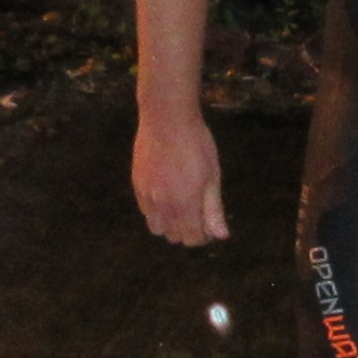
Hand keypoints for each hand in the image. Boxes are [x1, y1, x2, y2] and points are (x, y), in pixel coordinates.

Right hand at [133, 102, 228, 245]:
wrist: (166, 119)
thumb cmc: (196, 144)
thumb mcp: (212, 176)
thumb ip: (213, 208)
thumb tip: (221, 235)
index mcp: (184, 205)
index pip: (192, 238)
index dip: (203, 236)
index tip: (210, 225)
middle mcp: (162, 206)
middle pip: (174, 236)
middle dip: (188, 231)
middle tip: (199, 214)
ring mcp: (146, 196)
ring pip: (157, 227)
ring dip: (170, 224)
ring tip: (182, 206)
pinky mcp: (136, 185)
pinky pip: (145, 211)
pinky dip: (157, 212)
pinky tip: (167, 195)